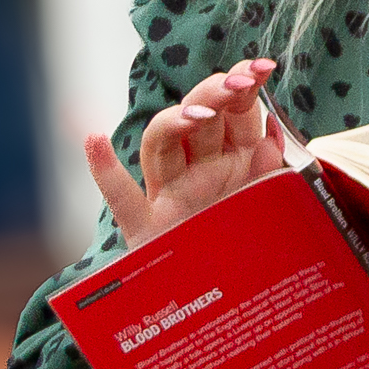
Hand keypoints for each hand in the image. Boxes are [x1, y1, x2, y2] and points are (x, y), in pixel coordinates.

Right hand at [84, 58, 285, 248]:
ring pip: (161, 145)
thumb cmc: (257, 247)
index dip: (244, 82)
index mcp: (233, 158)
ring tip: (197, 115)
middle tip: (240, 84)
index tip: (262, 66)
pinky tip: (94, 141)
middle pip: (197, 116)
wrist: (234, 302)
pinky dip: (104, 171)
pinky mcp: (147, 229)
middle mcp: (198, 169)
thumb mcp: (274, 203)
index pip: (234, 109)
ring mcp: (169, 195)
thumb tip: (271, 129)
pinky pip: (121, 198)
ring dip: (175, 123)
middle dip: (216, 92)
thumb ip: (272, 168)